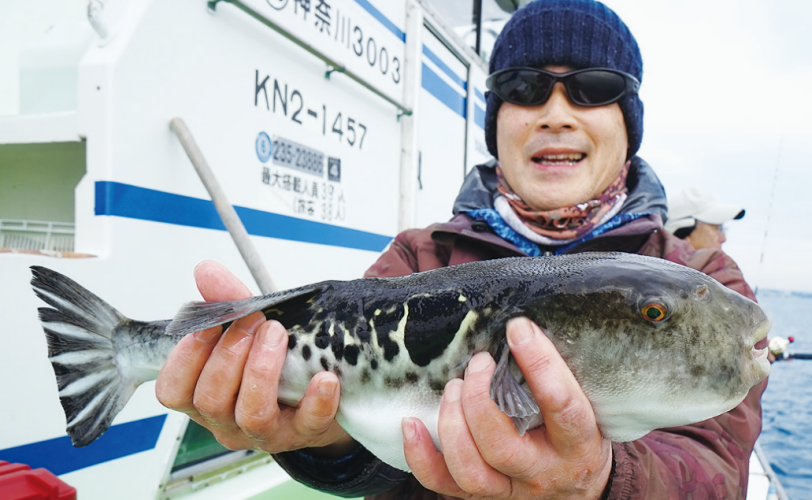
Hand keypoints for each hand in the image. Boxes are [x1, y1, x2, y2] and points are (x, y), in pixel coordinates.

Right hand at [156, 261, 354, 454]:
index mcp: (205, 397)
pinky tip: (325, 378)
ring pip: (251, 415)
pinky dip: (316, 401)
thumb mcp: (250, 331)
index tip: (208, 325)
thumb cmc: (276, 362)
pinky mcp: (304, 434)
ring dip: (262, 370)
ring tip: (277, 334)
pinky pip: (307, 424)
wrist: (322, 392)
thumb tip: (206, 270)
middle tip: (254, 320)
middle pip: (210, 400)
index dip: (185, 359)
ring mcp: (266, 433)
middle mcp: (228, 421)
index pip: (173, 391)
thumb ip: (227, 302)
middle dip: (230, 354)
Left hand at [402, 317, 611, 498]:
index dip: (539, 364)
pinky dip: (421, 456)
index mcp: (577, 444)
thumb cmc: (576, 433)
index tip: (518, 329)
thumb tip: (523, 325)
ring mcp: (510, 489)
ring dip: (452, 423)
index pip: (561, 405)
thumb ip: (558, 375)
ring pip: (470, 469)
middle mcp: (542, 472)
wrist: (580, 488)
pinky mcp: (482, 496)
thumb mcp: (587, 405)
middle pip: (501, 445)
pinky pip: (443, 484)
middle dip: (479, 398)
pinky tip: (412, 424)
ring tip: (453, 388)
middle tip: (478, 363)